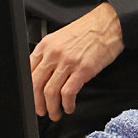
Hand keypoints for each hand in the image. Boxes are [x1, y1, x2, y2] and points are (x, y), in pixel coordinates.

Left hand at [30, 2, 123, 119]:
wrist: (108, 24)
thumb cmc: (87, 31)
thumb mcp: (61, 38)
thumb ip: (49, 54)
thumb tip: (43, 74)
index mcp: (46, 45)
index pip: (29, 72)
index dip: (29, 90)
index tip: (33, 99)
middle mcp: (54, 54)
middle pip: (37, 85)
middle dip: (38, 103)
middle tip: (42, 111)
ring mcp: (68, 62)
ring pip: (50, 92)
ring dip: (52, 108)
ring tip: (55, 113)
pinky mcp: (83, 70)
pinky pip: (68, 93)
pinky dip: (67, 104)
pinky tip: (69, 107)